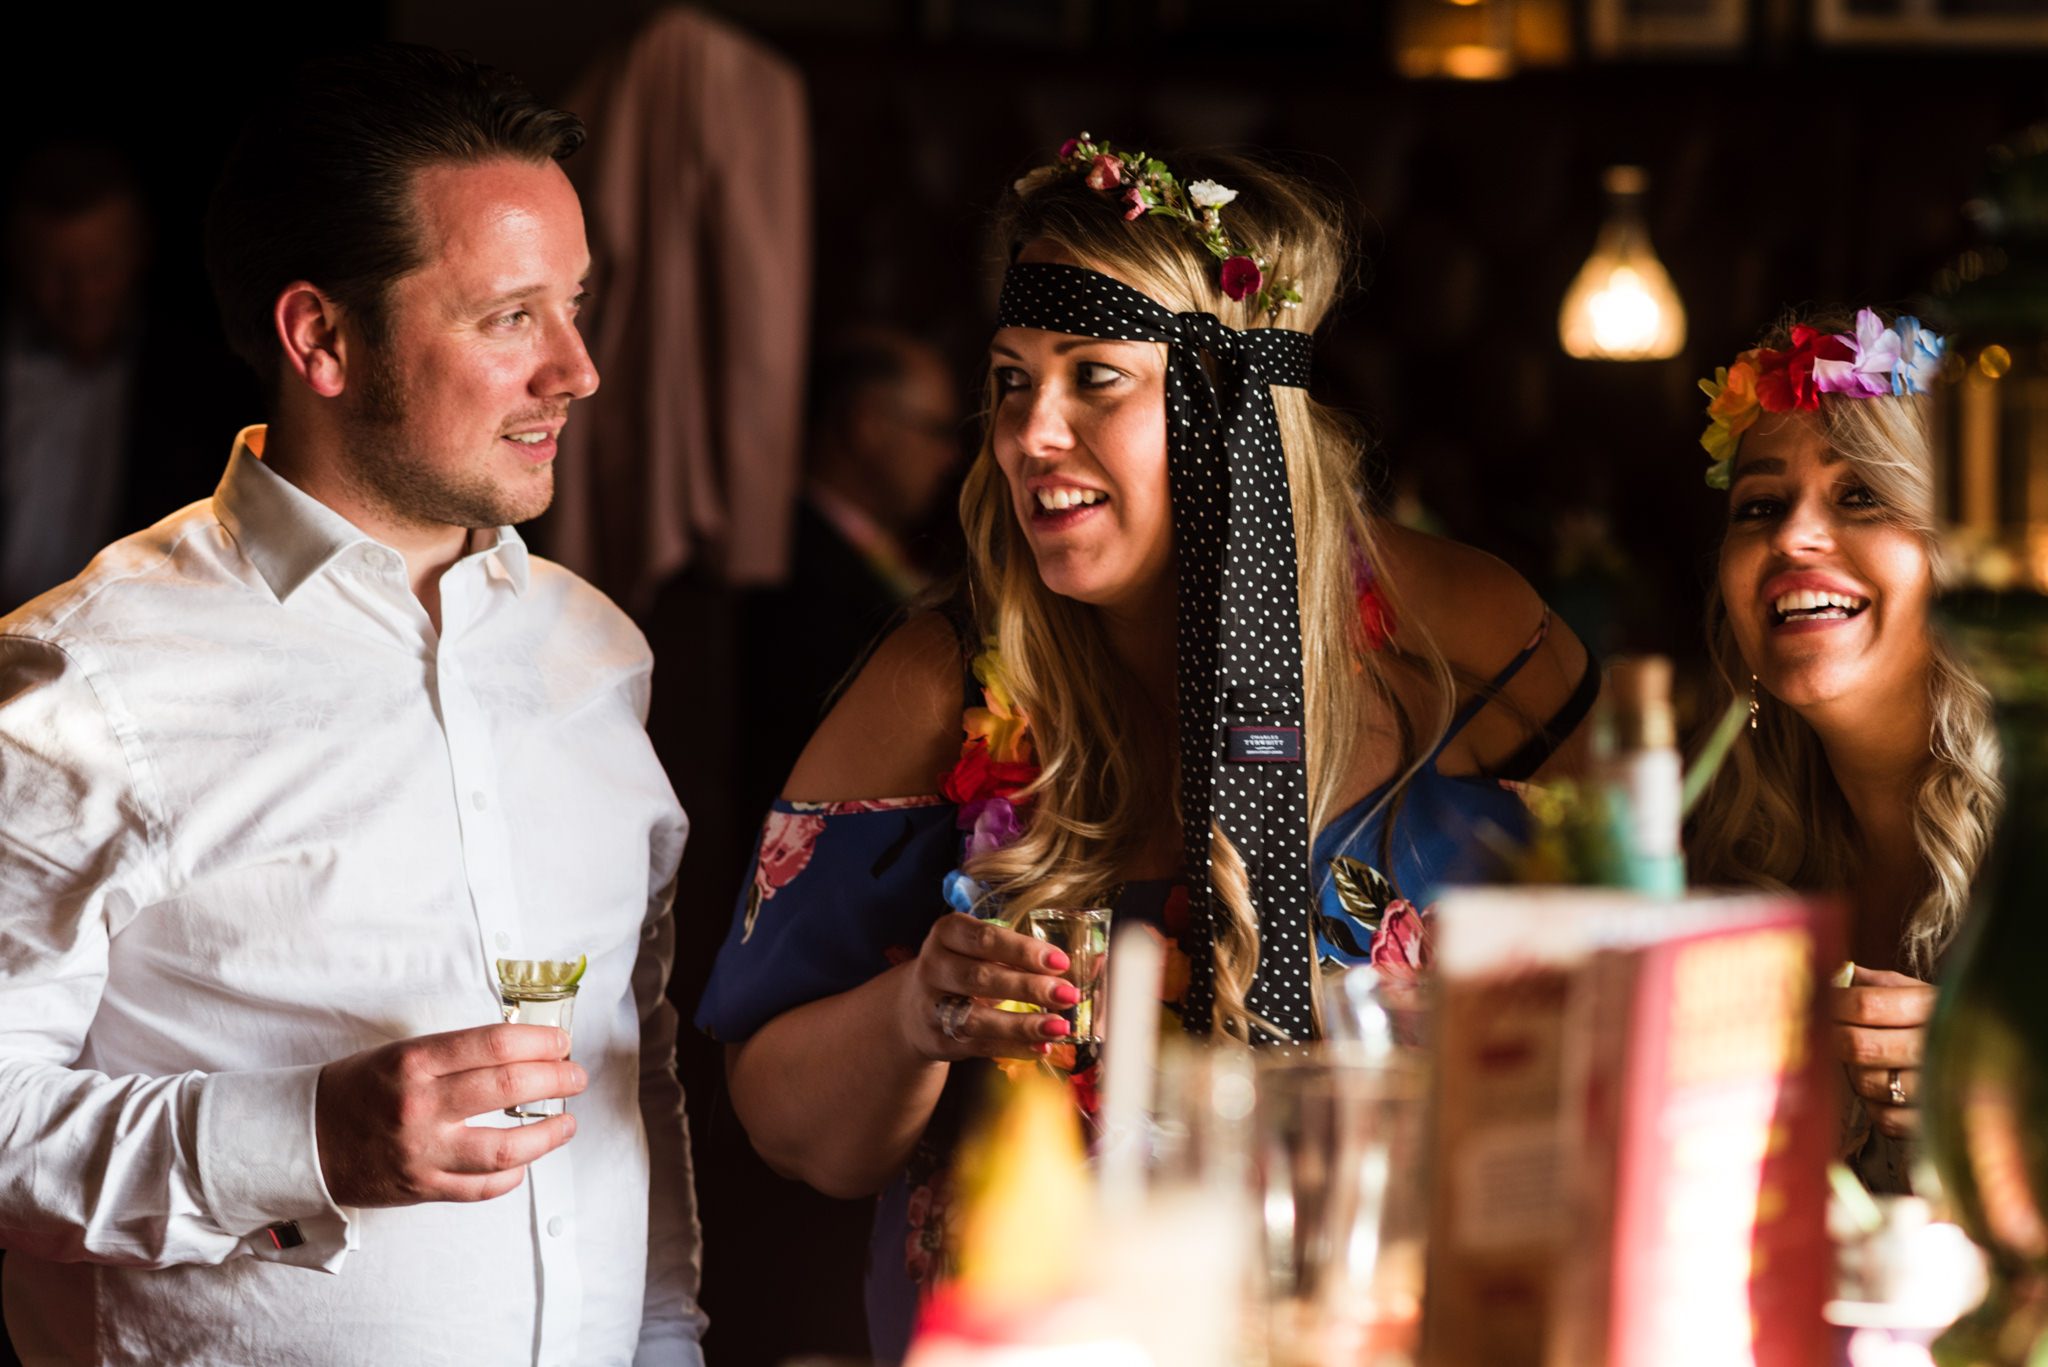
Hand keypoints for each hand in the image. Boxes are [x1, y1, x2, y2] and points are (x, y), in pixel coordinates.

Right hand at [315, 1024, 586, 1207]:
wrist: (302, 1139)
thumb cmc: (359, 1089)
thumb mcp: (401, 1054)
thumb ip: (457, 1054)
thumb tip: (524, 1049)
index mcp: (414, 1061)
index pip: (495, 1043)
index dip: (540, 1041)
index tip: (562, 1042)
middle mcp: (420, 1105)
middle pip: (510, 1087)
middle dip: (557, 1079)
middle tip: (575, 1077)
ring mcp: (422, 1152)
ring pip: (505, 1148)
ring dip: (548, 1135)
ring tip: (566, 1124)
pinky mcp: (421, 1188)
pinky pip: (482, 1187)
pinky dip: (512, 1175)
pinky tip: (524, 1161)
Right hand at [899, 913, 1077, 1061]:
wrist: (915, 1009)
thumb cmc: (963, 969)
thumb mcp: (979, 951)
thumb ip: (1019, 954)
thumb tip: (1078, 965)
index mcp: (947, 934)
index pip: (985, 939)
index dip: (1023, 950)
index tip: (1060, 961)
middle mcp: (933, 967)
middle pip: (981, 977)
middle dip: (1029, 987)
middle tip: (1067, 994)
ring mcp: (932, 1007)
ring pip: (978, 1018)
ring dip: (1024, 1024)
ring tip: (1059, 1026)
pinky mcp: (940, 1040)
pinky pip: (981, 1045)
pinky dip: (1015, 1048)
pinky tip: (1042, 1046)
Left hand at [1832, 965, 1934, 1140]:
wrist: (1990, 1056)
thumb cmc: (1934, 1020)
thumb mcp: (1912, 991)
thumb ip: (1874, 983)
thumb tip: (1834, 976)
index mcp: (1932, 1005)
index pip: (1866, 1004)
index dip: (1833, 1005)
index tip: (1820, 1005)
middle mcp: (1940, 1046)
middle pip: (1861, 1046)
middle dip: (1836, 1040)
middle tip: (1831, 1036)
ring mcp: (1941, 1087)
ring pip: (1869, 1084)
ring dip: (1856, 1074)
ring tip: (1863, 1064)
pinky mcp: (1936, 1122)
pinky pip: (1885, 1118)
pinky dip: (1875, 1107)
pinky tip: (1883, 1092)